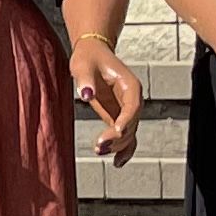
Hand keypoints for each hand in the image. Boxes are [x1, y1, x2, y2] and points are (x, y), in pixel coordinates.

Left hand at [69, 36, 144, 162]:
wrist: (92, 53)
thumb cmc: (88, 57)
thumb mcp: (83, 65)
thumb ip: (85, 80)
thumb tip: (86, 95)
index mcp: (131, 86)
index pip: (133, 107)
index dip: (126, 120)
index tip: (116, 131)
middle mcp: (133, 100)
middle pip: (131, 124)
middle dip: (117, 137)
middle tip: (99, 146)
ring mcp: (127, 110)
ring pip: (129, 133)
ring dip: (117, 145)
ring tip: (99, 152)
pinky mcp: (118, 116)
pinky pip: (126, 136)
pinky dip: (123, 149)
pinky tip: (117, 163)